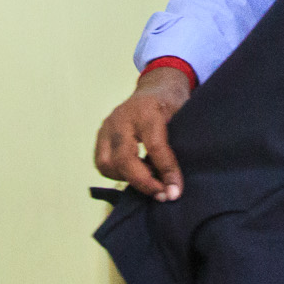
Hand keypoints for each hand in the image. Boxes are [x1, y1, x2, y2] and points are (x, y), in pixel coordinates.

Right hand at [93, 67, 193, 201]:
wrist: (155, 88)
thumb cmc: (172, 104)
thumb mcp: (183, 116)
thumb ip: (179, 144)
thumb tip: (175, 184)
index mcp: (146, 110)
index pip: (154, 146)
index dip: (166, 172)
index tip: (175, 191)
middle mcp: (121, 118)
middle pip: (123, 159)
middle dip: (143, 182)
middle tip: (162, 194)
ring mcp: (107, 127)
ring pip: (107, 164)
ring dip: (127, 179)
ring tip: (150, 181)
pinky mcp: (100, 135)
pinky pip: (102, 163)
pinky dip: (117, 174)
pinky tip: (136, 173)